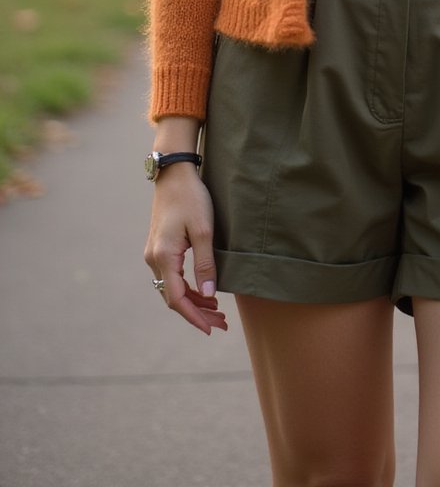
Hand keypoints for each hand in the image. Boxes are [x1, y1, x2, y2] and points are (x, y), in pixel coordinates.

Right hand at [144, 165, 227, 334]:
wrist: (174, 174)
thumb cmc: (191, 198)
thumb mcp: (204, 231)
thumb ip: (206, 265)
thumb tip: (209, 296)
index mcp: (164, 257)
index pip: (177, 298)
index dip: (194, 317)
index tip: (211, 329)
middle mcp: (154, 259)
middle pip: (173, 297)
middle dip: (197, 313)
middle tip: (222, 324)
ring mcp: (154, 253)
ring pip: (172, 288)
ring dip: (193, 302)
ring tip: (217, 312)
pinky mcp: (159, 247)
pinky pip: (171, 277)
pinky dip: (187, 288)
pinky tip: (204, 292)